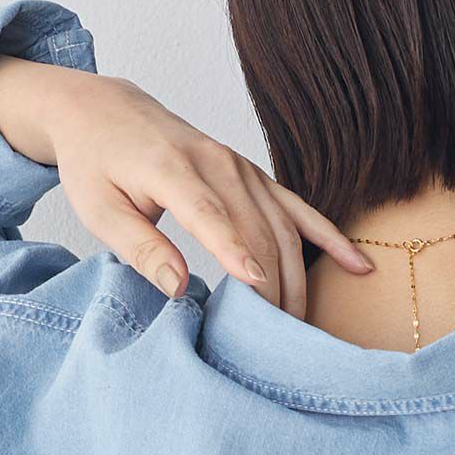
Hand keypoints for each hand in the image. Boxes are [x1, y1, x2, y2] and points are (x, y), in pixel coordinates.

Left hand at [0, 55, 373, 306]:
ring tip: (303, 328)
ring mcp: (242, 168)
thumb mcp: (99, 209)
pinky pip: (298, 209)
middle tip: (276, 343)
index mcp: (172, 169)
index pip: (212, 215)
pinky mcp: (254, 176)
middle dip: (271, 287)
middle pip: (258, 230)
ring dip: (297, 278)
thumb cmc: (96, 163)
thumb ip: (139, 247)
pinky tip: (358, 265)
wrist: (106, 111)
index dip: (237, 253)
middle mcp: (216, 163)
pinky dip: (329, 238)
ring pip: (283, 227)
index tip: (258, 290)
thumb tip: (177, 287)